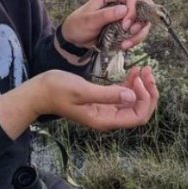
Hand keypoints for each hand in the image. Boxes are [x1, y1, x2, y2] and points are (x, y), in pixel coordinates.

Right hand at [37, 67, 157, 130]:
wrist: (40, 91)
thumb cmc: (57, 90)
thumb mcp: (82, 90)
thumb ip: (107, 95)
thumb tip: (132, 96)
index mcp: (104, 119)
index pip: (137, 116)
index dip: (145, 99)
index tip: (140, 79)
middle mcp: (107, 117)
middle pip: (138, 110)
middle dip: (147, 92)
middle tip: (148, 71)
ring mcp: (104, 110)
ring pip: (132, 102)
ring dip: (141, 87)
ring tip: (143, 69)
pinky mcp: (100, 100)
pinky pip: (122, 95)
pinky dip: (130, 84)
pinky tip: (132, 72)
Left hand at [61, 0, 152, 50]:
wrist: (75, 39)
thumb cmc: (78, 25)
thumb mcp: (89, 20)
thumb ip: (105, 15)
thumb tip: (124, 9)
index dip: (133, 11)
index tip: (125, 26)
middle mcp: (121, 2)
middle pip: (143, 8)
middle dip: (140, 23)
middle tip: (130, 33)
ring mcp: (125, 14)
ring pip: (143, 22)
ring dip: (138, 34)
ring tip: (125, 44)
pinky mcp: (126, 26)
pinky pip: (138, 32)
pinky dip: (135, 40)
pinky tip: (124, 46)